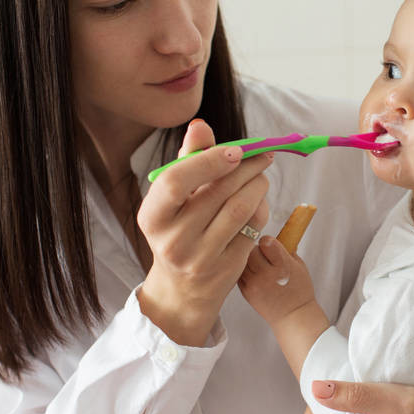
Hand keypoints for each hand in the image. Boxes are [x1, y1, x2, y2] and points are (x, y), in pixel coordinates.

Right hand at [137, 119, 271, 345]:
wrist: (182, 288)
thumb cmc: (178, 229)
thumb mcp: (175, 198)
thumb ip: (188, 160)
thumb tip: (200, 125)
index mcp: (152, 217)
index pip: (175, 181)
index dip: (208, 160)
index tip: (235, 150)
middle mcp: (172, 240)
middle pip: (218, 192)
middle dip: (246, 167)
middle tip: (262, 154)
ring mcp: (200, 258)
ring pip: (240, 209)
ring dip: (258, 185)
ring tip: (262, 174)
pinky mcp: (227, 269)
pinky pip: (253, 229)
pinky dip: (261, 208)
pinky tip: (260, 199)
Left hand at [238, 235, 316, 325]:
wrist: (293, 316)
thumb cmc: (299, 290)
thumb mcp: (300, 265)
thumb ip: (286, 249)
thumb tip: (274, 233)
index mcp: (283, 266)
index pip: (266, 242)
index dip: (268, 241)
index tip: (270, 245)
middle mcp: (266, 275)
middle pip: (252, 249)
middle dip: (257, 249)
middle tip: (264, 255)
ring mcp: (254, 284)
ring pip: (242, 259)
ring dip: (249, 259)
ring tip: (258, 264)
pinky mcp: (245, 292)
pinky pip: (239, 272)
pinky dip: (244, 270)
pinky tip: (253, 273)